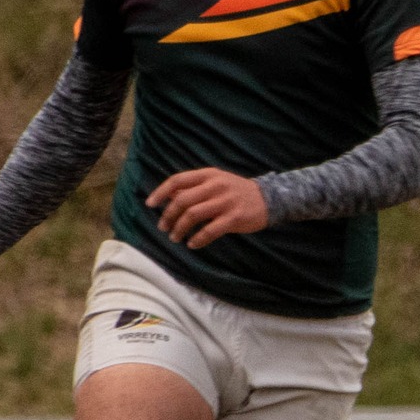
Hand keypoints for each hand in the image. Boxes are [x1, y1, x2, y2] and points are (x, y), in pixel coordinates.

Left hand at [146, 168, 267, 248]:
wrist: (269, 198)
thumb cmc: (236, 191)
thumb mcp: (215, 182)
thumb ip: (193, 187)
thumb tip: (168, 195)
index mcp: (208, 175)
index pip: (177, 180)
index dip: (160, 192)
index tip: (150, 205)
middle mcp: (215, 186)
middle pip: (182, 200)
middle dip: (168, 216)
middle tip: (163, 228)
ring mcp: (225, 201)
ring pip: (193, 215)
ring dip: (179, 229)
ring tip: (175, 238)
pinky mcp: (234, 217)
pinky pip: (210, 230)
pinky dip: (197, 239)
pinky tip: (192, 244)